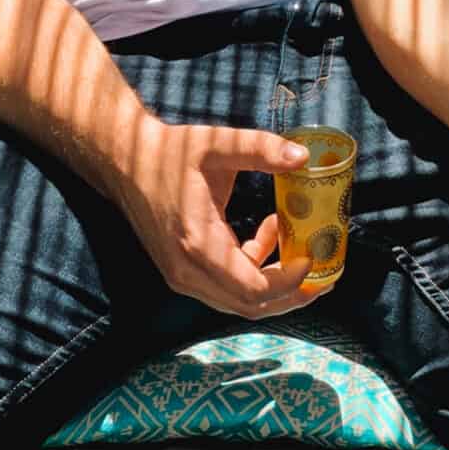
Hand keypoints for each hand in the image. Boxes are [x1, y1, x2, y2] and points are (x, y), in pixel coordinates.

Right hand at [112, 118, 324, 317]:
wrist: (126, 162)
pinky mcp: (181, 272)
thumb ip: (261, 149)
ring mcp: (181, 277)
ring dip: (272, 282)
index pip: (252, 289)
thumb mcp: (218, 144)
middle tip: (322, 276)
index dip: (288, 283)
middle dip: (290, 294)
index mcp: (198, 244)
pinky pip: (224, 287)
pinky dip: (251, 270)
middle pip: (248, 305)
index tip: (312, 260)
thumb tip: (303, 157)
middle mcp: (187, 272)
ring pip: (237, 301)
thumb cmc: (170, 153)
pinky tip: (266, 232)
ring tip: (298, 246)